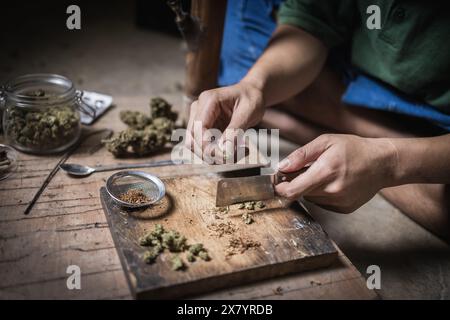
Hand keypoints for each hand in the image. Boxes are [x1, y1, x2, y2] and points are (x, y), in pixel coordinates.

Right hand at [186, 81, 264, 157]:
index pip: (198, 129)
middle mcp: (198, 109)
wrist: (252, 94)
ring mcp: (198, 119)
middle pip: (192, 140)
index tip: (226, 156)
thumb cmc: (251, 99)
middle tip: (235, 156)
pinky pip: (204, 147)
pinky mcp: (203, 128)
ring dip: (214, 156)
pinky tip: (235, 150)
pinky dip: (218, 153)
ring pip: (195, 147)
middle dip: (211, 154)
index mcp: (208, 101)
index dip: (208, 146)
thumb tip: (224, 151)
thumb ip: (234, 132)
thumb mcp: (247, 113)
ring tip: (238, 153)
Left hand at [275, 134, 396, 212]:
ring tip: (323, 174)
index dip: (280, 187)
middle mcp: (332, 190)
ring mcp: (339, 202)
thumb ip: (302, 155)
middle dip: (295, 184)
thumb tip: (282, 166)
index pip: (293, 190)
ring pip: (311, 198)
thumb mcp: (326, 142)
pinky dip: (321, 194)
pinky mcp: (344, 209)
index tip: (277, 181)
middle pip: (300, 194)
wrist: (382, 163)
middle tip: (303, 171)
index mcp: (326, 171)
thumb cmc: (353, 149)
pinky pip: (322, 203)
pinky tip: (332, 182)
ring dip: (309, 188)